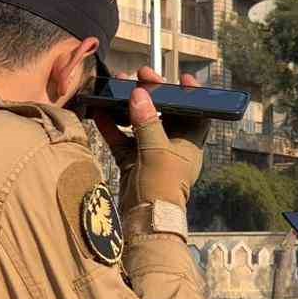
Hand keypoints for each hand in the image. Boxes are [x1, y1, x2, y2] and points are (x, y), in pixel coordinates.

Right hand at [92, 67, 209, 210]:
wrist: (144, 222)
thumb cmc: (162, 188)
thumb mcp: (156, 151)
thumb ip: (147, 122)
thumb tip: (139, 95)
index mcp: (189, 143)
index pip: (197, 113)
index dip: (192, 95)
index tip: (181, 79)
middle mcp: (173, 147)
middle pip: (165, 113)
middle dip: (153, 94)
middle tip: (140, 76)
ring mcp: (152, 154)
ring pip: (141, 124)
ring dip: (129, 107)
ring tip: (117, 87)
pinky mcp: (134, 163)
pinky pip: (123, 140)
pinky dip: (112, 127)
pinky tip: (100, 112)